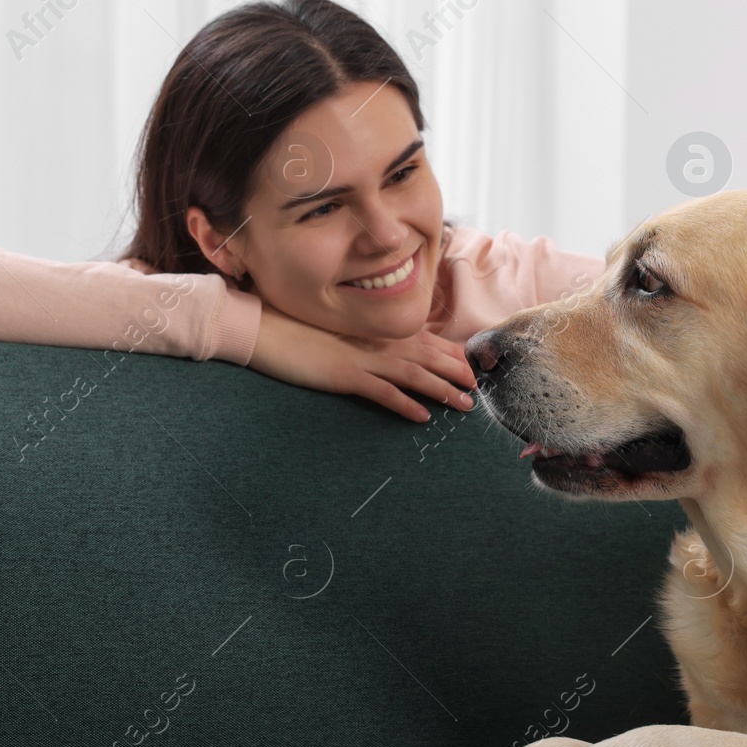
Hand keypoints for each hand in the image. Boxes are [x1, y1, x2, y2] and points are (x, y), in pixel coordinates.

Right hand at [246, 307, 475, 422]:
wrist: (266, 329)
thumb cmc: (300, 332)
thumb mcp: (340, 334)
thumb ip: (366, 340)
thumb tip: (389, 352)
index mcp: (374, 331)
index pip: (423, 340)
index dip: (450, 354)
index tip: (471, 367)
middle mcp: (375, 342)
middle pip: (427, 356)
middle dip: (456, 372)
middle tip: (479, 389)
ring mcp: (362, 358)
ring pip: (413, 374)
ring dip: (441, 390)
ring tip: (463, 406)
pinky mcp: (345, 375)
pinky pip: (382, 392)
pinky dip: (404, 404)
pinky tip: (421, 417)